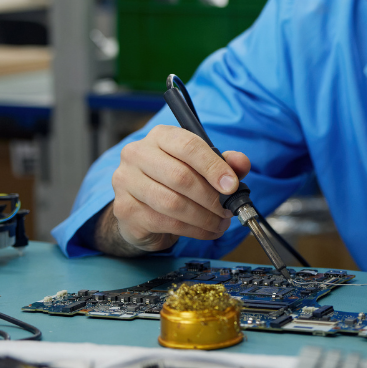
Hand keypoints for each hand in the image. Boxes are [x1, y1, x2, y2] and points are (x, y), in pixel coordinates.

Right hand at [107, 125, 249, 252]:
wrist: (141, 208)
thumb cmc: (174, 182)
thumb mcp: (202, 167)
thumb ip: (224, 163)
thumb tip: (241, 163)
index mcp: (160, 136)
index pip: (188, 145)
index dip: (213, 167)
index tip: (232, 186)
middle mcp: (137, 154)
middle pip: (180, 176)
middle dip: (211, 197)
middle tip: (228, 210)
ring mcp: (126, 181)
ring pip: (173, 203)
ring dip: (203, 217)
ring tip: (219, 223)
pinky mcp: (125, 209)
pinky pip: (165, 222)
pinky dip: (193, 230)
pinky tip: (205, 231)